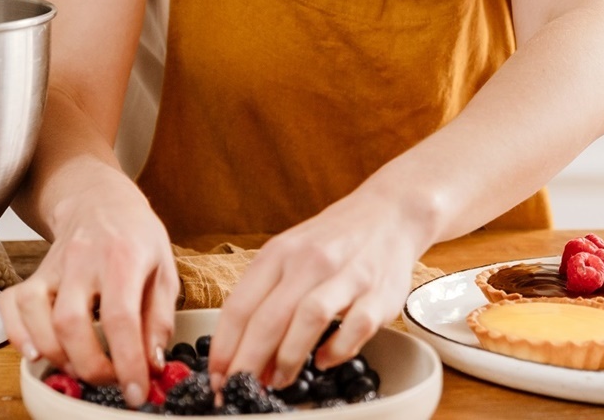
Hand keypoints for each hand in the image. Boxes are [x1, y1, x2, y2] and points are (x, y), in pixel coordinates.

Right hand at [0, 176, 178, 408]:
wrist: (100, 201)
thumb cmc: (135, 236)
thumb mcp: (164, 270)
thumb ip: (159, 319)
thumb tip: (152, 363)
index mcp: (123, 257)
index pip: (121, 317)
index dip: (127, 361)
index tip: (136, 390)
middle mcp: (83, 260)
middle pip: (72, 322)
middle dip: (90, 365)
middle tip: (111, 381)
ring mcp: (53, 266)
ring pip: (38, 316)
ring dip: (57, 355)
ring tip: (81, 368)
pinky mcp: (33, 273)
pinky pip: (11, 305)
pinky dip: (18, 335)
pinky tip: (37, 353)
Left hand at [206, 190, 429, 391]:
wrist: (388, 213)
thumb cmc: (332, 241)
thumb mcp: (289, 253)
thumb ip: (266, 296)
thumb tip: (244, 352)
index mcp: (280, 252)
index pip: (240, 305)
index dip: (224, 347)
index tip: (215, 376)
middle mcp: (311, 260)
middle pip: (270, 317)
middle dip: (248, 361)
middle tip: (237, 388)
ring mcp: (348, 275)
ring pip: (310, 318)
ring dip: (289, 357)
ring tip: (277, 381)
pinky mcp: (381, 293)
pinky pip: (356, 327)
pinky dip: (337, 350)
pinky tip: (324, 361)